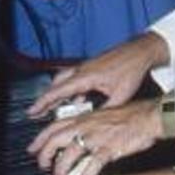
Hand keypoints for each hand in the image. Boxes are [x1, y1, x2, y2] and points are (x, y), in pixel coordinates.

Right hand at [28, 32, 165, 117]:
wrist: (142, 51)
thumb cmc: (132, 69)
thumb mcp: (120, 95)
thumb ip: (105, 110)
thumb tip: (95, 123)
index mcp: (84, 77)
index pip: (57, 92)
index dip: (42, 103)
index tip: (31, 112)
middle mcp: (82, 70)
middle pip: (56, 86)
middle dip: (46, 100)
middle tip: (37, 112)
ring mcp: (87, 67)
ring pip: (65, 80)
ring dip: (58, 93)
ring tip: (53, 107)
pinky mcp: (94, 66)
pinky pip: (76, 78)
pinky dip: (72, 89)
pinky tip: (78, 99)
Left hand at [30, 99, 162, 174]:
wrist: (153, 115)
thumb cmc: (135, 115)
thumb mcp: (108, 114)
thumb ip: (92, 124)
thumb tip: (83, 134)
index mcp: (86, 117)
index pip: (55, 125)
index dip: (41, 138)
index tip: (34, 148)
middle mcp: (88, 125)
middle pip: (55, 139)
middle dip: (44, 155)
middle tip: (42, 166)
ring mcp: (98, 137)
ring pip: (69, 154)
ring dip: (61, 169)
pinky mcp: (110, 148)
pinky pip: (91, 166)